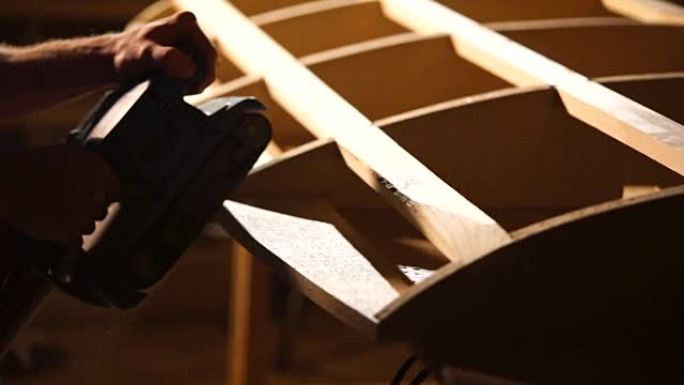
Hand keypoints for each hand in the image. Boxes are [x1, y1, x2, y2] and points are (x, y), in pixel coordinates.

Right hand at [0, 144, 119, 247]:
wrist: (9, 181)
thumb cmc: (36, 165)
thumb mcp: (70, 155)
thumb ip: (92, 167)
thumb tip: (107, 181)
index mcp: (100, 170)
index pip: (117, 191)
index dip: (108, 196)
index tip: (102, 199)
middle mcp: (97, 192)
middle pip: (103, 211)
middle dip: (89, 210)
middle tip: (71, 206)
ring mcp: (84, 214)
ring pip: (90, 227)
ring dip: (77, 224)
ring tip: (58, 214)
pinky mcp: (70, 232)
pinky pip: (77, 241)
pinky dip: (68, 237)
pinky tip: (57, 228)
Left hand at [107, 11, 216, 92]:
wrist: (113, 59)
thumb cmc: (127, 56)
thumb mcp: (146, 56)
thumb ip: (167, 58)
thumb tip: (189, 68)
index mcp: (186, 22)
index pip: (210, 54)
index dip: (205, 75)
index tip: (192, 88)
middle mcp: (188, 26)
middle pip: (209, 60)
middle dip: (201, 77)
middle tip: (184, 89)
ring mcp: (187, 38)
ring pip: (204, 65)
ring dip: (196, 79)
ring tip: (178, 86)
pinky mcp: (184, 49)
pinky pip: (197, 67)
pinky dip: (190, 78)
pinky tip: (177, 82)